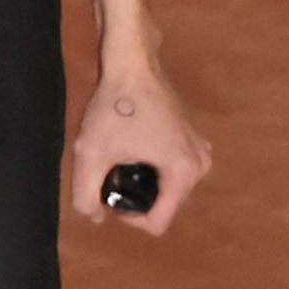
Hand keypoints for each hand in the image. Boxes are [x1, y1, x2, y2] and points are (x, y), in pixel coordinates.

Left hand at [65, 48, 209, 235]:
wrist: (134, 65)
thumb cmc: (115, 107)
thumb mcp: (91, 154)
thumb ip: (85, 195)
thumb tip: (94, 218)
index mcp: (182, 173)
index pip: (157, 223)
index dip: (128, 218)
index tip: (110, 190)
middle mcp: (200, 167)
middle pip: (165, 207)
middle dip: (138, 199)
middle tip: (114, 172)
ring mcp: (202, 152)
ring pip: (169, 190)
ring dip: (146, 184)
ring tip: (124, 159)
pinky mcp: (197, 140)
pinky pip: (175, 171)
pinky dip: (155, 169)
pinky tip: (136, 148)